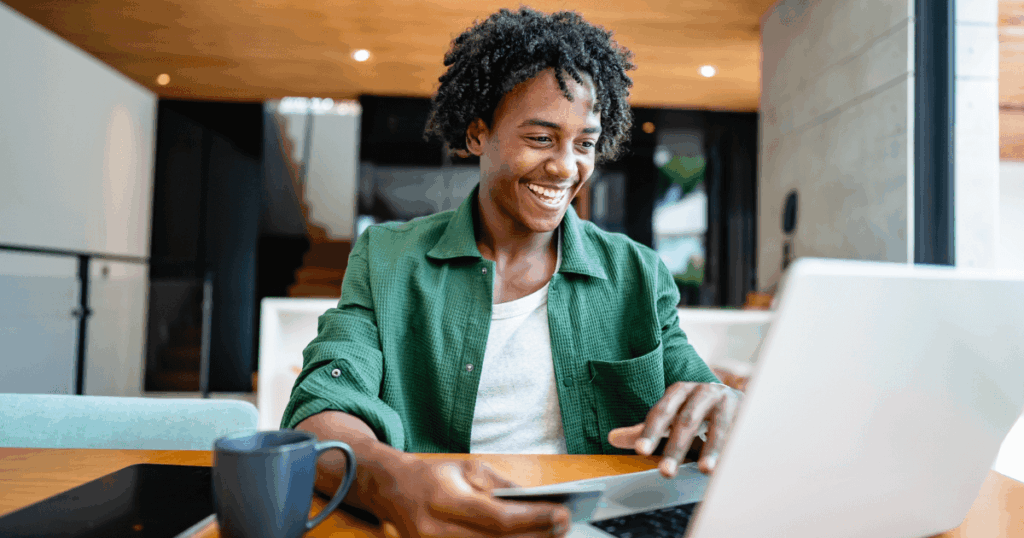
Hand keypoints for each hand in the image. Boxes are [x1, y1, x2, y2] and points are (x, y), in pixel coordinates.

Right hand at [369, 456, 571, 536]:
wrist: (392, 491)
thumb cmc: (434, 476)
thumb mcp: (467, 468)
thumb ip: (501, 487)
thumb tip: (537, 502)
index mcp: (443, 499)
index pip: (496, 517)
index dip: (532, 519)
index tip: (561, 513)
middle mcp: (436, 530)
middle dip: (536, 536)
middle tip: (564, 527)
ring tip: (551, 537)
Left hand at [607, 382, 741, 476]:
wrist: (740, 401)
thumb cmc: (699, 412)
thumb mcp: (671, 418)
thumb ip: (646, 429)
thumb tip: (612, 438)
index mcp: (680, 391)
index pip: (661, 412)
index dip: (651, 431)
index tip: (641, 451)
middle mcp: (703, 391)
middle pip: (686, 420)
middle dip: (676, 448)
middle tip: (666, 472)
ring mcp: (727, 400)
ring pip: (718, 426)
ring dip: (711, 449)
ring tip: (704, 470)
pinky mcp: (747, 412)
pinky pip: (741, 431)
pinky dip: (735, 448)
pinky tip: (730, 464)